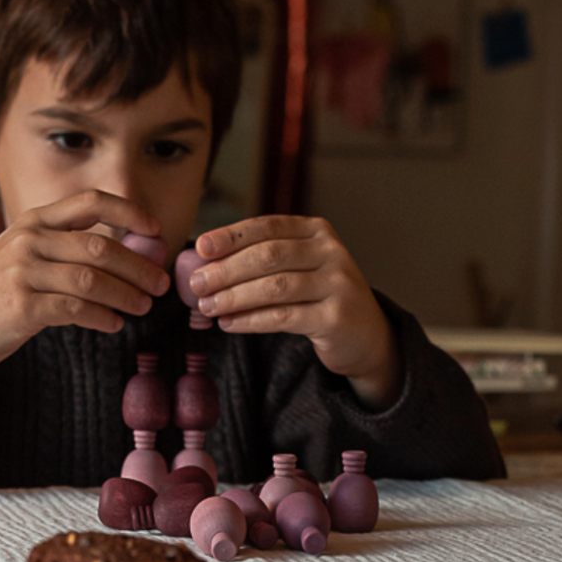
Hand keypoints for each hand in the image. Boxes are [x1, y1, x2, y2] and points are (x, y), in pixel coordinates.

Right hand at [0, 190, 170, 399]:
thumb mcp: (22, 253)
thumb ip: (62, 246)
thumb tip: (125, 252)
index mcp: (33, 221)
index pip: (90, 202)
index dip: (129, 212)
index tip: (155, 230)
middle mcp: (28, 240)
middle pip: (100, 246)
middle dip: (138, 267)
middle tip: (159, 284)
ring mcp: (23, 273)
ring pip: (91, 279)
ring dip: (126, 295)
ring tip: (143, 307)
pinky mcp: (22, 307)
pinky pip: (75, 309)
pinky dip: (102, 317)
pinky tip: (114, 324)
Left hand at [190, 216, 401, 408]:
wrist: (365, 335)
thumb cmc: (318, 296)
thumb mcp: (298, 267)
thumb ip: (261, 259)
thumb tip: (203, 262)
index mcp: (317, 231)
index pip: (267, 226)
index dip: (231, 235)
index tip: (201, 247)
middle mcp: (331, 252)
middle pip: (268, 255)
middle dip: (226, 270)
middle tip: (196, 284)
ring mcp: (338, 284)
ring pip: (275, 287)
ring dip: (234, 297)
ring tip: (207, 307)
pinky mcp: (336, 318)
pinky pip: (284, 317)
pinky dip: (251, 320)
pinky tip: (229, 324)